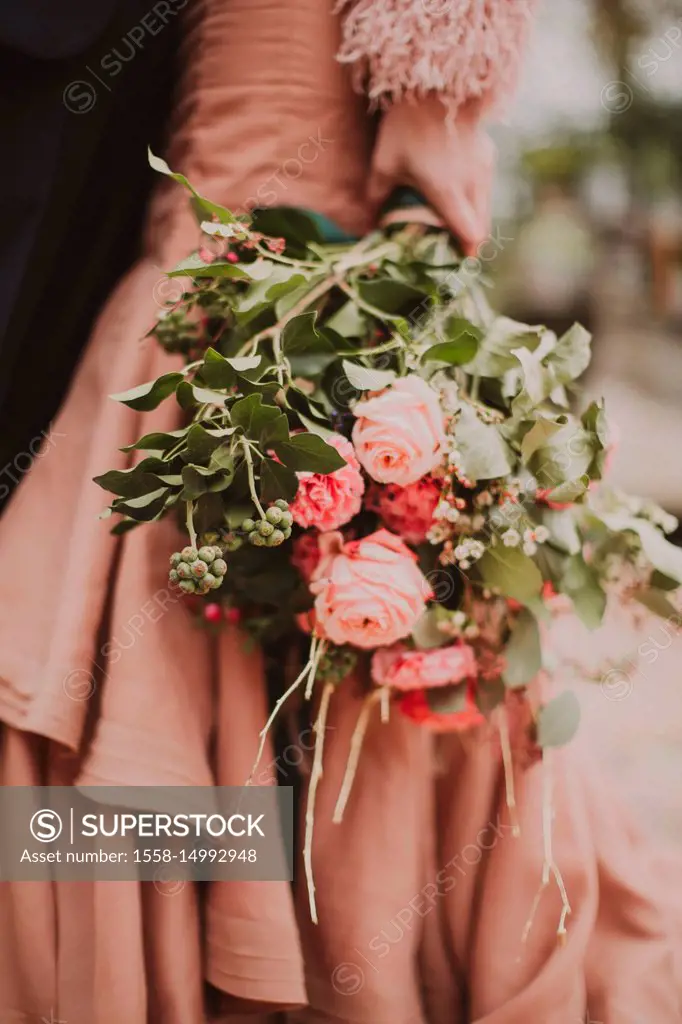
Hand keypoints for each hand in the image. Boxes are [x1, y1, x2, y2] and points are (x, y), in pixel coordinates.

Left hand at [367, 96, 495, 255]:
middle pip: (481, 228)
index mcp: (448, 192)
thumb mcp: (384, 164)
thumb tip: (365, 224)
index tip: (455, 262)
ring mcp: (484, 169)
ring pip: (486, 209)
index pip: (469, 235)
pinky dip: (476, 201)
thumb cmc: (406, 126)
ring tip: (453, 225)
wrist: (437, 82)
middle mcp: (472, 184)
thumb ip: (376, 197)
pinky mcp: (488, 155)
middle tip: (450, 250)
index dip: (465, 252)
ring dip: (473, 221)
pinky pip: (485, 189)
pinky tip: (458, 196)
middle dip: (468, 242)